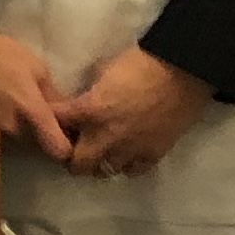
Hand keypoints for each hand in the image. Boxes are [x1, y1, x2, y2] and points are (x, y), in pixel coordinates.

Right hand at [0, 29, 75, 162]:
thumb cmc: (1, 56)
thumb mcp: (35, 67)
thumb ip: (54, 95)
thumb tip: (70, 115)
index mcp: (32, 112)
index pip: (59, 150)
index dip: (71, 147)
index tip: (74, 135)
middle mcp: (15, 132)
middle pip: (44, 152)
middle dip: (52, 141)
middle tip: (56, 124)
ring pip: (27, 150)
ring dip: (34, 140)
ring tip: (32, 120)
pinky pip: (11, 146)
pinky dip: (17, 137)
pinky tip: (14, 119)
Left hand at [52, 48, 215, 177]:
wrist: (184, 71)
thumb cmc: (141, 63)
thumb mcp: (104, 69)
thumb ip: (90, 90)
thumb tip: (82, 99)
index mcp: (89, 110)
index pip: (55, 124)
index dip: (50, 122)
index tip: (53, 122)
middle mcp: (105, 137)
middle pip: (76, 165)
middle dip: (71, 157)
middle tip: (75, 146)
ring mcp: (130, 149)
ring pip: (104, 172)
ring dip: (99, 162)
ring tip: (102, 150)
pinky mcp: (152, 155)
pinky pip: (132, 171)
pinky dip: (126, 164)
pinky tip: (127, 153)